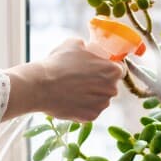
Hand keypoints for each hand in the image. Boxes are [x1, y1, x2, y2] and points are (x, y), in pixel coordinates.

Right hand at [4, 37, 122, 120]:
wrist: (41, 86)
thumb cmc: (58, 63)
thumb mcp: (75, 44)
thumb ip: (89, 48)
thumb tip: (90, 49)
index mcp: (113, 70)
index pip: (119, 69)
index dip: (108, 67)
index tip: (98, 68)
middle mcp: (112, 89)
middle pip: (110, 85)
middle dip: (99, 82)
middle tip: (81, 79)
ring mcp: (102, 105)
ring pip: (100, 99)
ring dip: (91, 95)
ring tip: (73, 89)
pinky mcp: (91, 117)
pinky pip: (90, 110)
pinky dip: (83, 106)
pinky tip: (70, 100)